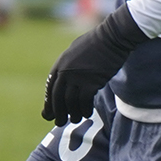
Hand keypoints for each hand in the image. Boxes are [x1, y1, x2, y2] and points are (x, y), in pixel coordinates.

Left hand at [42, 3, 147, 124]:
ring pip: (71, 102)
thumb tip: (62, 76)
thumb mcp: (75, 50)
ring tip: (75, 119)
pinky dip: (85, 109)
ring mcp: (78, 77)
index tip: (48, 113)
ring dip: (73, 113)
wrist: (112, 37)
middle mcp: (66, 72)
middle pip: (58, 98)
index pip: (50, 88)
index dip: (49, 103)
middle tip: (60, 123)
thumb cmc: (96, 43)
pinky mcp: (92, 82)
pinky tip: (87, 113)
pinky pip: (84, 101)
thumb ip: (67, 64)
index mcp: (60, 64)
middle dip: (58, 113)